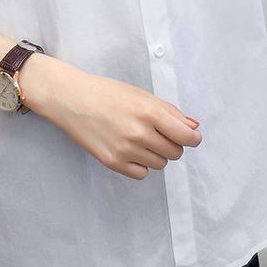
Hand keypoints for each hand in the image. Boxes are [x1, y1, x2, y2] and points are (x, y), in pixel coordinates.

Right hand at [20, 53, 202, 179]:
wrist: (72, 99)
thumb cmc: (107, 93)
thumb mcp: (141, 95)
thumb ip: (170, 112)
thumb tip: (194, 128)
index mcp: (149, 111)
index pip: (186, 136)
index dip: (193, 138)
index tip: (191, 137)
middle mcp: (139, 132)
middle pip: (175, 152)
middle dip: (172, 144)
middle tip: (157, 132)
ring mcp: (125, 149)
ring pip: (159, 164)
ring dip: (156, 154)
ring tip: (139, 138)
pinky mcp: (112, 162)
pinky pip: (142, 173)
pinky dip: (141, 164)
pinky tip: (130, 149)